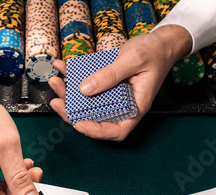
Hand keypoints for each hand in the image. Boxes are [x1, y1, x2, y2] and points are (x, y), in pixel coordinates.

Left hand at [49, 25, 191, 140]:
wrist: (160, 42)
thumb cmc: (154, 53)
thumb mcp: (133, 60)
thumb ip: (110, 75)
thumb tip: (84, 89)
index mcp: (135, 107)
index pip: (117, 130)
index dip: (97, 132)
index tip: (79, 124)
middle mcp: (122, 105)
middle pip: (96, 118)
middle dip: (73, 112)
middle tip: (57, 102)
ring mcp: (113, 96)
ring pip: (87, 103)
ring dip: (68, 95)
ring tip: (55, 81)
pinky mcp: (105, 84)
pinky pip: (86, 85)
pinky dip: (72, 77)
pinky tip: (62, 66)